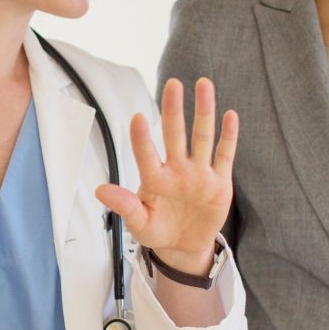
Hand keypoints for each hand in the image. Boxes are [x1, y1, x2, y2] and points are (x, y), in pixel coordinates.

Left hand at [95, 78, 237, 275]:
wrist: (184, 245)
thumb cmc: (157, 230)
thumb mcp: (139, 223)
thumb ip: (124, 206)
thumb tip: (99, 190)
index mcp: (155, 179)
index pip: (146, 155)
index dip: (141, 139)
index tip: (137, 118)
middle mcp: (177, 170)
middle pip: (175, 135)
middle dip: (174, 110)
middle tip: (172, 84)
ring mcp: (199, 173)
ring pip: (202, 137)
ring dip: (204, 111)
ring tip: (203, 84)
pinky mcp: (219, 182)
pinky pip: (224, 155)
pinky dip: (228, 136)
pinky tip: (229, 115)